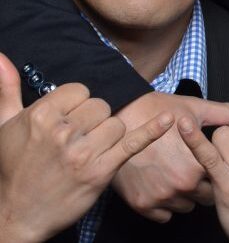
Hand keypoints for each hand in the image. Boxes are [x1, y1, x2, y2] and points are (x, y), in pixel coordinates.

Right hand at [0, 53, 171, 242]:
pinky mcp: (100, 171)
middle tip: (75, 141)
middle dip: (93, 121)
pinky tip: (168, 120)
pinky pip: (132, 143)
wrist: (16, 215)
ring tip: (86, 153)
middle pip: (100, 106)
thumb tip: (1, 56)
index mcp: (41, 115)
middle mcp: (62, 131)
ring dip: (107, 137)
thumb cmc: (12, 169)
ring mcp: (83, 152)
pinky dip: (152, 131)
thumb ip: (7, 89)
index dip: (77, 105)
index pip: (80, 91)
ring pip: (116, 125)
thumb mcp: (3, 126)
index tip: (69, 120)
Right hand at [112, 92, 228, 221]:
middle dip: (205, 184)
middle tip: (195, 165)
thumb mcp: (196, 109)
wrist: (115, 119)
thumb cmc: (157, 111)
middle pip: (207, 197)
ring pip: (186, 206)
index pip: (223, 180)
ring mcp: (158, 198)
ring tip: (177, 171)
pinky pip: (164, 215)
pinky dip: (166, 203)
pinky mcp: (141, 205)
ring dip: (187, 194)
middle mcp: (179, 187)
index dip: (220, 169)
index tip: (212, 159)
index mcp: (196, 166)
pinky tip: (163, 182)